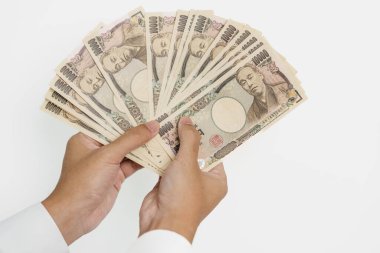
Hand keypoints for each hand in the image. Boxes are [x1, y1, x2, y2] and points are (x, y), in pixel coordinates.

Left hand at [42, 121, 159, 244]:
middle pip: (121, 134)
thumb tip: (152, 125)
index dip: (126, 113)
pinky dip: (144, 159)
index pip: (109, 120)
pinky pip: (132, 163)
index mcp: (86, 138)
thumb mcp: (107, 156)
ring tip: (163, 131)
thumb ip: (131, 140)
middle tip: (158, 116)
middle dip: (139, 128)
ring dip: (144, 143)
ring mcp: (107, 163)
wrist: (76, 216)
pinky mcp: (115, 175)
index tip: (144, 105)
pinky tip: (158, 151)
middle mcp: (96, 148)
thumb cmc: (81, 183)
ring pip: (129, 149)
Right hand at [139, 117, 227, 242]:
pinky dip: (161, 155)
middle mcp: (202, 182)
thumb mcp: (189, 164)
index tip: (199, 118)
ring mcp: (184, 183)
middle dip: (187, 138)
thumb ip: (189, 141)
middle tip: (181, 117)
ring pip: (179, 158)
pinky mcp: (168, 184)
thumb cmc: (183, 200)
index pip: (214, 151)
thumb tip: (188, 122)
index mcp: (216, 179)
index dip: (206, 135)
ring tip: (168, 124)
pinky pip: (166, 165)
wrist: (161, 223)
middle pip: (195, 153)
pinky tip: (157, 140)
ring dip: (173, 145)